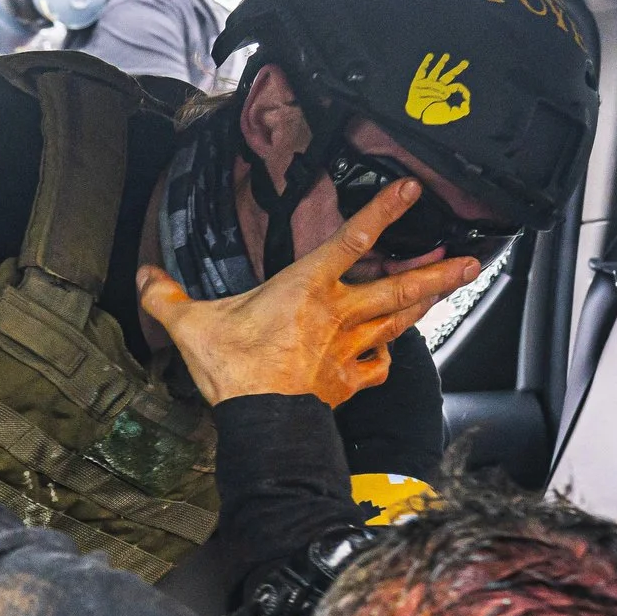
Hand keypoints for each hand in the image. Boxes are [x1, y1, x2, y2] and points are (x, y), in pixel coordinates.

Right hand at [137, 180, 481, 407]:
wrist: (262, 425)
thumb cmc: (236, 371)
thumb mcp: (192, 326)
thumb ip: (167, 297)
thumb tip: (146, 278)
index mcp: (306, 287)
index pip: (352, 240)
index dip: (384, 212)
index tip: (412, 190)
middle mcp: (338, 313)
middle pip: (399, 287)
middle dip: (437, 272)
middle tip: (470, 259)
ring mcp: (349, 349)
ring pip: (398, 321)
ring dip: (426, 304)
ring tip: (451, 288)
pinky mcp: (348, 381)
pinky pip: (378, 365)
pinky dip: (387, 357)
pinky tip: (390, 352)